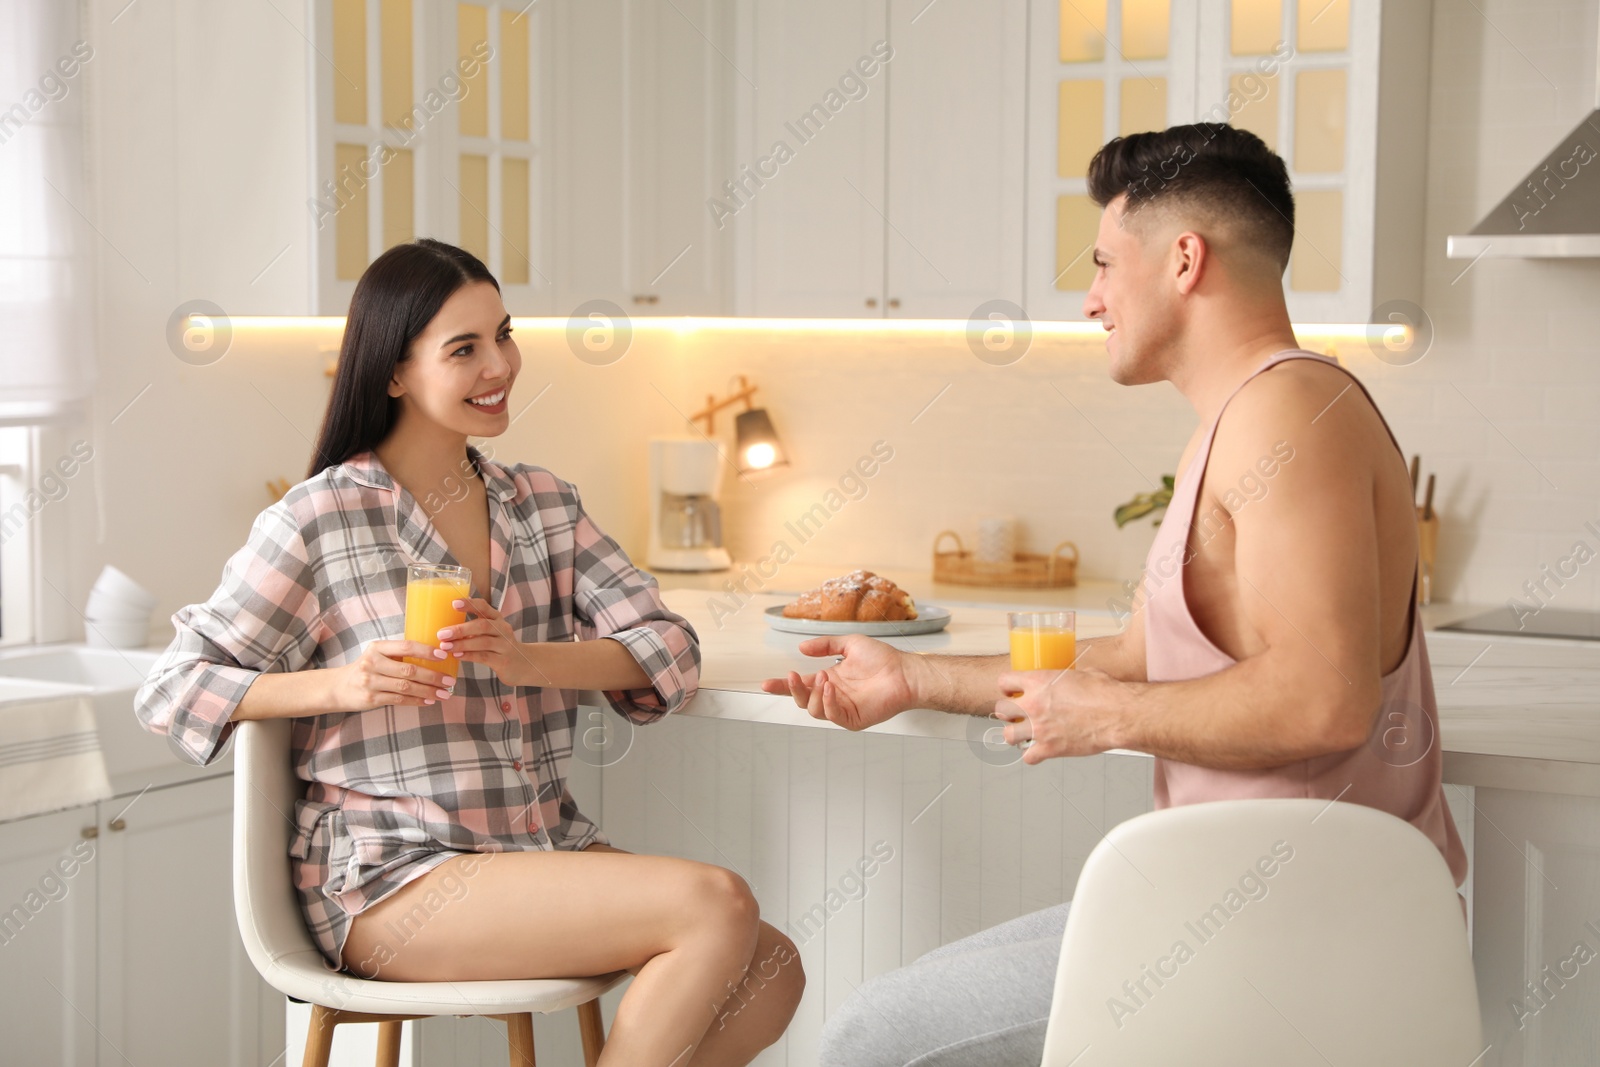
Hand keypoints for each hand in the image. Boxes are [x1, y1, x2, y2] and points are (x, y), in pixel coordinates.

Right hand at [328, 640, 455, 711]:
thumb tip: (435, 656)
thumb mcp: (378, 655)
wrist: (338, 687)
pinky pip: (399, 700)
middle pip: (409, 669)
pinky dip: (416, 701)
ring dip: (428, 691)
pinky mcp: (371, 698)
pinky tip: (429, 701)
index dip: (426, 651)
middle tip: (450, 681)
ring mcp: (370, 682)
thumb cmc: (367, 668)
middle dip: (433, 676)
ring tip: (444, 694)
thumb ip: (399, 654)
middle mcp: (372, 663)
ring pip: (406, 687)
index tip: (443, 655)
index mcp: (377, 648)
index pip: (406, 646)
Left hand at [436, 596, 544, 687]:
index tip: (453, 603)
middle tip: (442, 633)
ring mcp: (505, 645)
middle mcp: (503, 629)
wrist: (524, 664)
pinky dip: (469, 656)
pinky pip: (485, 657)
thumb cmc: (499, 647)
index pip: (484, 607)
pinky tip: (457, 656)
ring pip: (483, 642)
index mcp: (497, 619)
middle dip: (461, 629)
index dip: (470, 604)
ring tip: (445, 646)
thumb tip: (443, 628)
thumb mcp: (490, 633)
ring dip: (462, 644)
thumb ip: (473, 628)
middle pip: (483, 625)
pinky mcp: (504, 661)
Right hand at [760, 634, 917, 730]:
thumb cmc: (883, 659)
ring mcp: (843, 709)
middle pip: (802, 700)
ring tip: (824, 677)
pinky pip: (832, 716)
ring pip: (814, 710)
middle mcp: (833, 696)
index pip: (801, 685)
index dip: (782, 686)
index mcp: (830, 680)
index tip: (766, 683)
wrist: (904, 672)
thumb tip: (802, 647)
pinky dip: (827, 702)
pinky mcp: (853, 719)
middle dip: (792, 689)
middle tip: (793, 676)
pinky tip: (830, 688)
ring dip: (813, 693)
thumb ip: (825, 645)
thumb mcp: (849, 644)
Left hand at [993, 665, 1121, 764]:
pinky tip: (1039, 751)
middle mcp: (1034, 705)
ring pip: (1008, 735)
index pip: (1005, 681)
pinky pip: (1028, 757)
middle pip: (1001, 709)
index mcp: (1039, 682)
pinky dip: (1032, 755)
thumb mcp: (1083, 673)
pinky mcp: (1049, 749)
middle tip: (1016, 714)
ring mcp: (1040, 728)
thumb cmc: (1106, 694)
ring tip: (1023, 734)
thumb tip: (1071, 678)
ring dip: (1015, 734)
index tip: (1011, 691)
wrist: (1119, 715)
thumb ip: (1068, 677)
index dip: (1007, 687)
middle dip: (1008, 712)